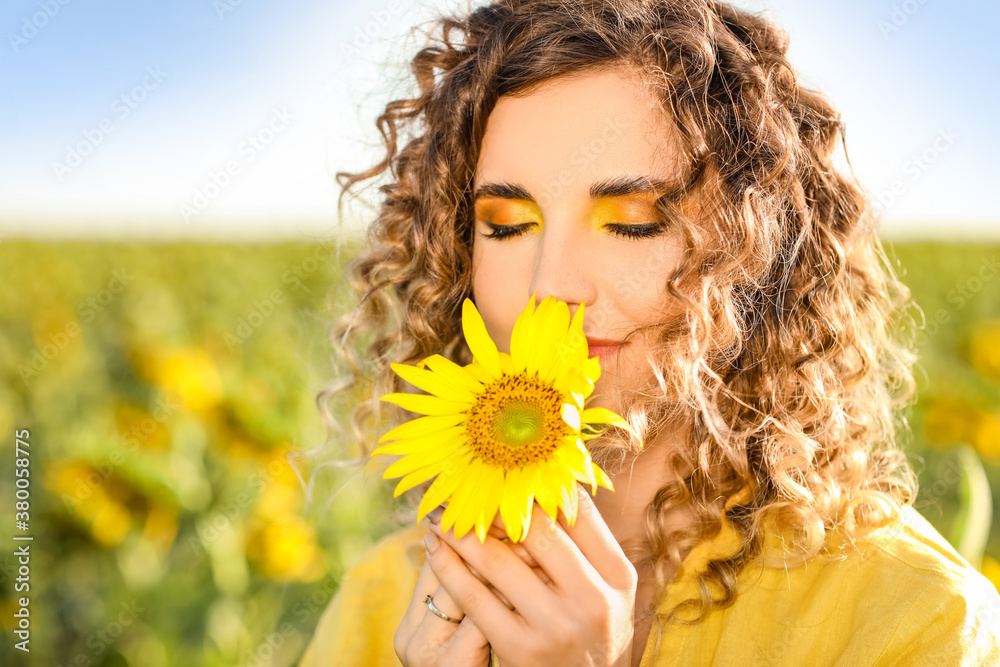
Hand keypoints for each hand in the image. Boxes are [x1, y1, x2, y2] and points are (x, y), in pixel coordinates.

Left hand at [424, 484, 637, 666]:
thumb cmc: (591, 632)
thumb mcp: (607, 590)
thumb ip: (586, 543)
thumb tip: (549, 480)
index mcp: (618, 575)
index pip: (578, 510)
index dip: (536, 486)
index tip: (505, 471)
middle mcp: (592, 598)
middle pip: (536, 530)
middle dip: (494, 503)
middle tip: (465, 484)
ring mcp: (555, 625)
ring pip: (497, 560)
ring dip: (461, 530)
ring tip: (440, 511)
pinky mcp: (520, 649)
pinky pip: (474, 597)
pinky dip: (449, 567)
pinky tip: (435, 547)